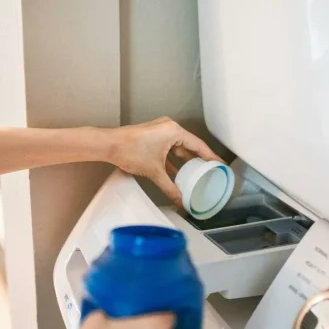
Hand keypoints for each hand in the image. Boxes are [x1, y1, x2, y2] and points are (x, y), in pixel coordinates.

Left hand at [108, 117, 222, 205]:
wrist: (109, 145)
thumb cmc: (130, 151)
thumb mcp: (154, 172)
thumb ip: (170, 187)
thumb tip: (181, 201)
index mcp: (174, 131)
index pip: (199, 145)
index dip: (211, 156)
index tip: (220, 165)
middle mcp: (169, 128)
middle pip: (189, 147)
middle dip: (198, 161)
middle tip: (210, 172)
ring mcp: (160, 132)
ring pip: (178, 149)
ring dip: (185, 162)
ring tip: (195, 175)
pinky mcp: (153, 137)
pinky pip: (169, 149)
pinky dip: (173, 161)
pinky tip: (178, 174)